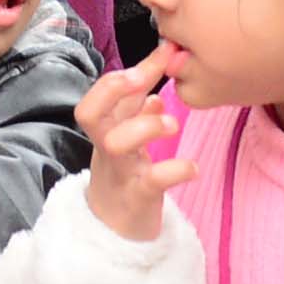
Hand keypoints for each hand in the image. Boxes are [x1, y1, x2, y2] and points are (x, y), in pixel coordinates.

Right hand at [75, 61, 197, 243]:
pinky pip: (151, 182)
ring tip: (174, 124)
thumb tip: (155, 68)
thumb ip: (138, 103)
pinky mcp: (137, 199)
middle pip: (89, 114)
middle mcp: (105, 148)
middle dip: (115, 90)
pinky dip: (174, 170)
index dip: (123, 74)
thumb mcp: (126, 136)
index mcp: (104, 130)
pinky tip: (193, 167)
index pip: (98, 95)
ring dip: (145, 126)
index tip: (163, 53)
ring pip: (116, 143)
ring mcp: (119, 172)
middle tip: (144, 80)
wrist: (115, 230)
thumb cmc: (124, 173)